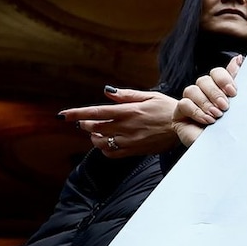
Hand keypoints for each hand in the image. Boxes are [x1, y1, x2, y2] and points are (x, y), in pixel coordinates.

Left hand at [60, 89, 180, 158]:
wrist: (184, 127)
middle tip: (85, 122)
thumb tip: (107, 92)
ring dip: (94, 137)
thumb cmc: (168, 109)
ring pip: (100, 141)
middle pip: (94, 127)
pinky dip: (104, 149)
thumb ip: (127, 95)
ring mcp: (129, 140)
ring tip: (97, 132)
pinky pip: (111, 153)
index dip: (77, 113)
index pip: (96, 112)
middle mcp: (126, 126)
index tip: (62, 115)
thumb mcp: (150, 96)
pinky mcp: (135, 150)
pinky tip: (107, 143)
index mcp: (128, 110)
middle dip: (85, 124)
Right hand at [176, 56, 243, 128]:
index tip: (234, 92)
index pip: (218, 72)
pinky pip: (184, 103)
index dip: (224, 78)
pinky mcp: (180, 113)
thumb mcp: (236, 107)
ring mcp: (191, 102)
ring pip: (192, 89)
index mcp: (219, 89)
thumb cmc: (228, 130)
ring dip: (206, 102)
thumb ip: (235, 84)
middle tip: (225, 106)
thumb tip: (239, 59)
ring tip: (216, 116)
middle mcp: (204, 93)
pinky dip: (196, 111)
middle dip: (216, 92)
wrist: (218, 151)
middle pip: (204, 79)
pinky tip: (206, 121)